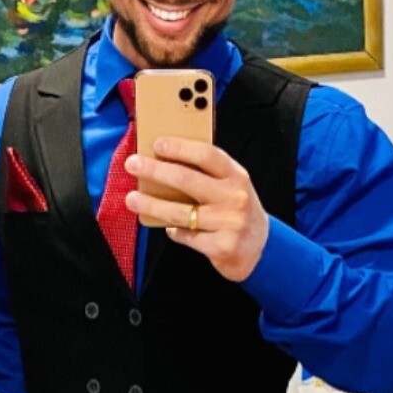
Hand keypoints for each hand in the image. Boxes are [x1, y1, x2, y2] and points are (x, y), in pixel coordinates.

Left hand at [125, 136, 269, 282]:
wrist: (260, 248)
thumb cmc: (237, 210)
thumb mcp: (231, 186)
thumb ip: (207, 175)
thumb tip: (165, 162)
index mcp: (237, 176)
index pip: (207, 155)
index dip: (180, 147)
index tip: (157, 144)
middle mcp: (234, 197)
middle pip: (187, 180)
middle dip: (155, 170)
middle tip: (133, 164)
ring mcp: (228, 223)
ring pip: (180, 212)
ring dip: (151, 204)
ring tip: (131, 198)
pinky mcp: (221, 247)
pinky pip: (186, 237)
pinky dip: (173, 231)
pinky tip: (168, 228)